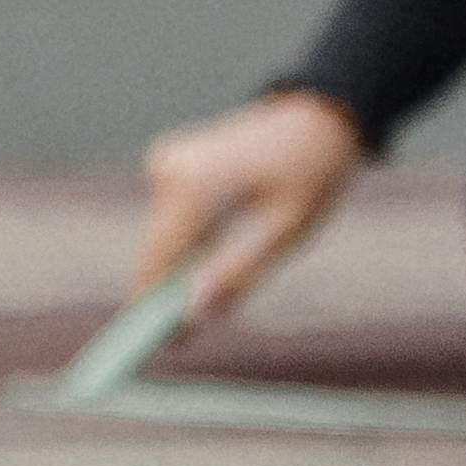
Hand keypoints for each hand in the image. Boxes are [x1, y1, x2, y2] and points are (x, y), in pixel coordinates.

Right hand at [133, 89, 366, 325]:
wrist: (316, 117)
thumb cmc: (311, 174)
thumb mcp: (285, 232)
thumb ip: (236, 274)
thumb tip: (191, 315)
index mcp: (195, 185)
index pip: (158, 259)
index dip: (149, 307)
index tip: (151, 348)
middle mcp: (169, 168)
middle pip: (156, 250)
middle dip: (166, 293)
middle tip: (180, 341)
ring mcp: (165, 161)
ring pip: (162, 236)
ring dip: (181, 266)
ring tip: (207, 290)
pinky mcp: (169, 161)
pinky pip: (170, 217)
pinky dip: (188, 240)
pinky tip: (219, 243)